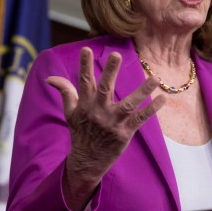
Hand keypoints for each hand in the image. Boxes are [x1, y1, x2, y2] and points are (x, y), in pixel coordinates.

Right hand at [46, 47, 165, 209]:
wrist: (87, 161)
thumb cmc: (80, 133)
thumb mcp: (70, 112)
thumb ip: (65, 92)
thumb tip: (50, 78)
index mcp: (85, 105)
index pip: (84, 82)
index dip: (84, 65)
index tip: (86, 49)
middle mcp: (98, 112)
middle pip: (104, 89)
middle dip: (110, 72)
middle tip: (116, 55)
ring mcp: (113, 123)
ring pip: (128, 104)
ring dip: (142, 91)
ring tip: (154, 78)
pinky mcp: (125, 133)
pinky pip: (140, 119)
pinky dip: (151, 110)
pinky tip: (162, 99)